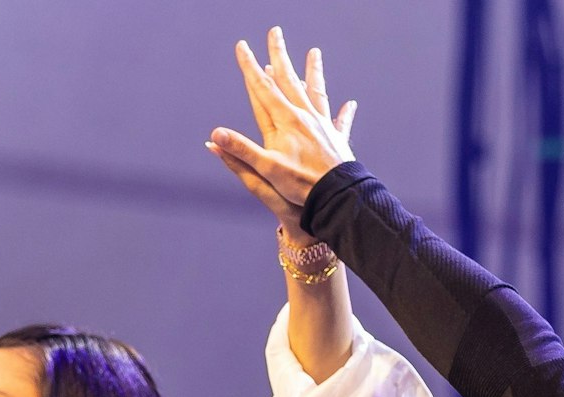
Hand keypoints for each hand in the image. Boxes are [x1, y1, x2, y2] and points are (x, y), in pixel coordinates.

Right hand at [207, 26, 356, 225]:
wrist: (337, 198)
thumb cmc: (300, 187)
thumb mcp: (265, 171)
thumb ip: (240, 151)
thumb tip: (214, 137)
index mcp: (283, 123)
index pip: (262, 89)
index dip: (250, 67)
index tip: (242, 47)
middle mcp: (303, 117)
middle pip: (288, 81)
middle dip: (279, 56)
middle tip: (275, 32)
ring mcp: (321, 126)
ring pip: (315, 91)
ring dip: (313, 72)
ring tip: (314, 53)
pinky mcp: (336, 139)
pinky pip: (340, 121)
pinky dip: (343, 112)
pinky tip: (349, 104)